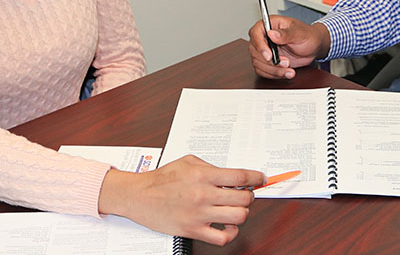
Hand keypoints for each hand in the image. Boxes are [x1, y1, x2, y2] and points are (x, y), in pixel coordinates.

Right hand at [99, 154, 264, 245]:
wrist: (139, 196)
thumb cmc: (161, 179)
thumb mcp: (188, 162)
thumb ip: (210, 166)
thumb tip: (231, 174)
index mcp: (203, 175)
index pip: (240, 176)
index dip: (256, 177)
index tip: (261, 178)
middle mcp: (203, 195)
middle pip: (244, 198)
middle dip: (249, 196)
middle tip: (245, 194)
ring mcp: (199, 214)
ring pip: (238, 217)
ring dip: (241, 212)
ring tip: (236, 209)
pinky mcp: (193, 230)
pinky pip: (222, 237)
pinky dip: (230, 233)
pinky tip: (227, 226)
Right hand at [248, 16, 329, 79]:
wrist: (313, 47)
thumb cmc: (308, 36)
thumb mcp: (300, 33)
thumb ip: (286, 33)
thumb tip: (272, 34)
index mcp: (269, 24)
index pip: (255, 33)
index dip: (260, 45)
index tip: (269, 56)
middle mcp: (264, 37)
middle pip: (255, 51)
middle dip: (270, 61)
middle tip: (286, 62)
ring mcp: (264, 50)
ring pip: (258, 63)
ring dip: (273, 70)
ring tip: (289, 69)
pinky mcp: (267, 61)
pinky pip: (263, 71)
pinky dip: (274, 74)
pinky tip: (286, 72)